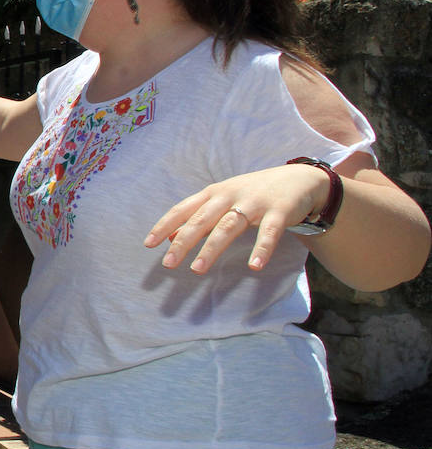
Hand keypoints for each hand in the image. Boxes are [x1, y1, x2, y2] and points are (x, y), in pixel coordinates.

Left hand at [144, 164, 331, 273]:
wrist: (300, 179)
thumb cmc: (253, 193)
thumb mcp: (222, 200)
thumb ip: (197, 216)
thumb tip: (170, 237)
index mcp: (213, 193)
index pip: (183, 209)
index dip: (165, 225)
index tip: (148, 244)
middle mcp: (229, 196)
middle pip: (201, 219)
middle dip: (183, 241)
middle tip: (168, 264)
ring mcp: (254, 203)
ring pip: (228, 226)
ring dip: (211, 248)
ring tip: (197, 270)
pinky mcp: (279, 211)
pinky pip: (269, 232)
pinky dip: (261, 249)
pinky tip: (254, 266)